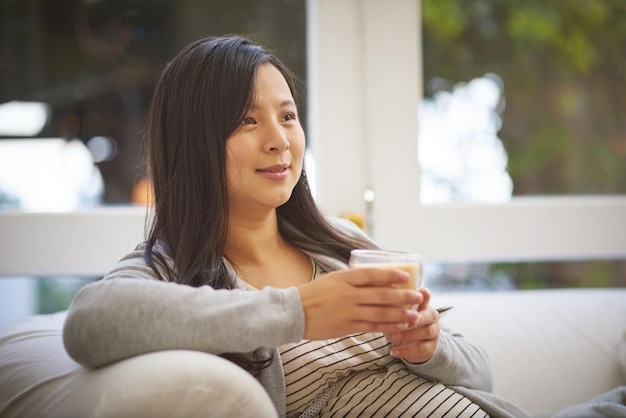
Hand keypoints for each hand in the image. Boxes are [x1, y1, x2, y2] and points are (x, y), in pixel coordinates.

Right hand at [298, 267, 422, 339]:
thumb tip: (376, 278)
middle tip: (418, 296)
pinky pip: (371, 326)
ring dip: (399, 314)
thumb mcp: (332, 279)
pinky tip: (398, 327)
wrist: (294, 312)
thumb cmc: (314, 293)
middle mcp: (348, 294)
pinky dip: (386, 327)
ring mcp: (348, 311)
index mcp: (344, 278)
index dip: (390, 274)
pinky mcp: (347, 326)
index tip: (405, 275)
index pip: (372, 274)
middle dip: (403, 296)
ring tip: (414, 315)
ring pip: (380, 312)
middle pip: (381, 294)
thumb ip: (352, 279)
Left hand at [384, 288, 440, 363]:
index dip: (424, 295)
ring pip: (426, 332)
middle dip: (417, 318)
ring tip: (394, 337)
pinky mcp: (431, 347)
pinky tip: (394, 352)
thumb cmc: (401, 323)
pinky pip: (421, 349)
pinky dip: (406, 351)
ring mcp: (433, 332)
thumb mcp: (396, 314)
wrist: (411, 344)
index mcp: (423, 304)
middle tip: (404, 322)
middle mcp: (431, 317)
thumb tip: (375, 301)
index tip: (421, 292)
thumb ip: (391, 307)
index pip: (426, 297)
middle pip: (430, 315)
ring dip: (409, 335)